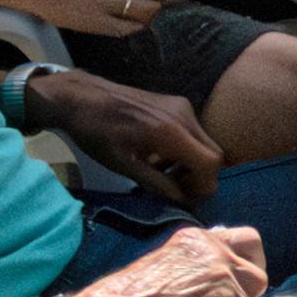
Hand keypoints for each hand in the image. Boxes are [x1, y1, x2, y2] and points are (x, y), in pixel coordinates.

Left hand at [21, 67, 220, 208]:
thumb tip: (181, 200)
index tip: (187, 198)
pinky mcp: (175, 103)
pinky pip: (193, 132)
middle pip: (214, 154)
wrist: (81, 97)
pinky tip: (160, 158)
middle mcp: (183, 116)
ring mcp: (181, 106)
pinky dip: (186, 150)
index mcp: (170, 132)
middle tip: (178, 190)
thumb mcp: (123, 165)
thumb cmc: (96, 133)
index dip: (205, 186)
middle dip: (201, 177)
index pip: (210, 163)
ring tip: (164, 176)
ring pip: (204, 143)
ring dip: (192, 164)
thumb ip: (157, 183)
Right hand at [66, 221, 274, 296]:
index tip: (236, 281)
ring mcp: (221, 277)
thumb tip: (210, 290)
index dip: (244, 264)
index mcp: (194, 241)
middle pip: (257, 267)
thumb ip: (192, 272)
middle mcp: (212, 251)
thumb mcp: (161, 272)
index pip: (243, 241)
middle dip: (248, 289)